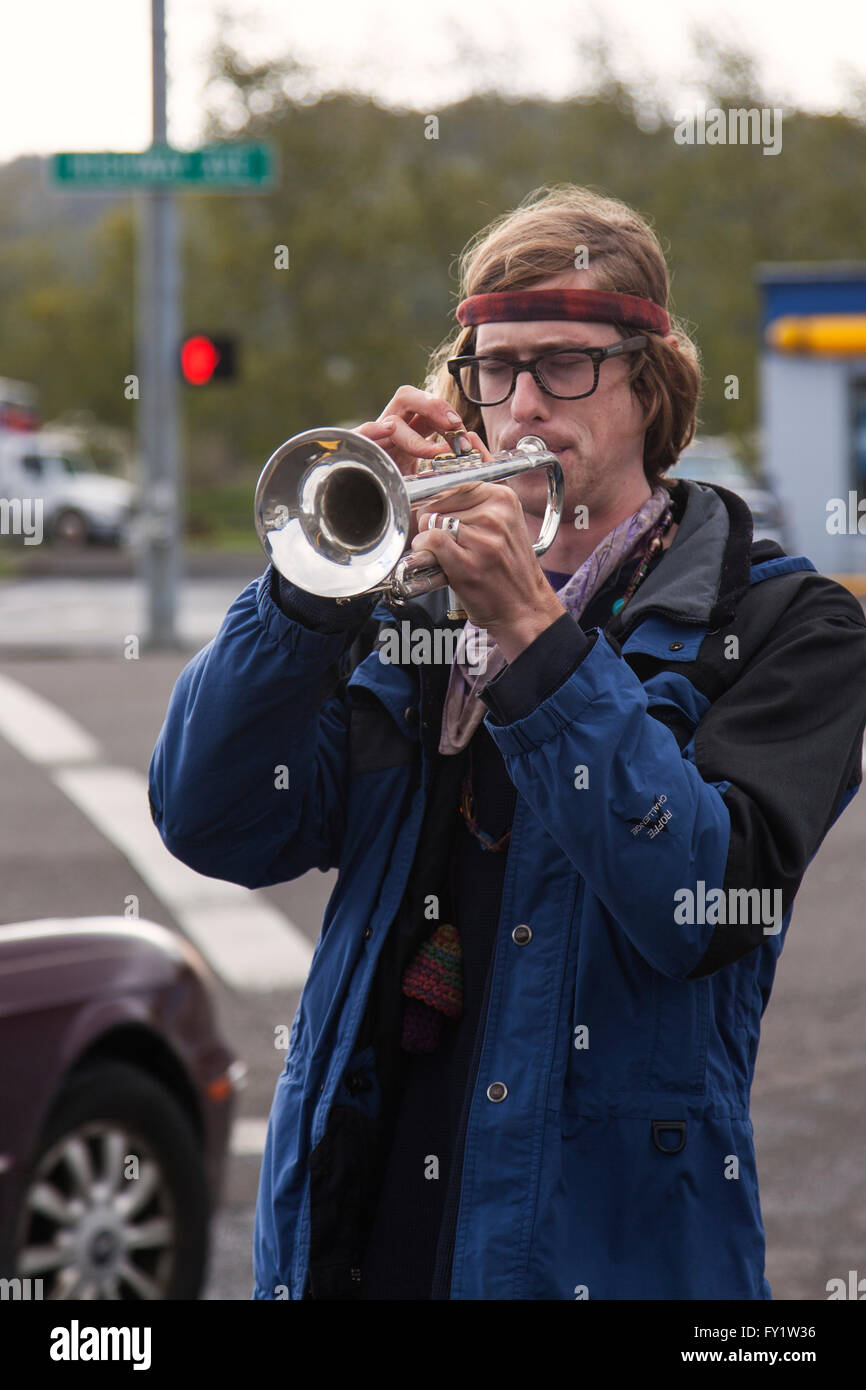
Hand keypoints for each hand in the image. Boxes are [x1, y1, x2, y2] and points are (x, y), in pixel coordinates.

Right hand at [355, 386, 471, 544]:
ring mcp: (373, 442)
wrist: (368, 531)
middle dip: (434, 406)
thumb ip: (450, 470)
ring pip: (393, 416)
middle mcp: (389, 433)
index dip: (446, 414)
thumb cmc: (402, 509)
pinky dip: (376, 430)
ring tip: (434, 453)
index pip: (427, 409)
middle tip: (454, 426)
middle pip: (409, 398)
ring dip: (416, 431)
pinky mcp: (355, 453)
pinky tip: (389, 433)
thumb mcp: (430, 487)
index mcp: (408, 435)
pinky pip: (363, 433)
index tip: (463, 433)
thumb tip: (479, 456)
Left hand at [410, 471, 566, 661]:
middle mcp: (495, 514)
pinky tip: (440, 563)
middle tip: (456, 546)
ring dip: (431, 542)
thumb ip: (470, 506)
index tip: (444, 520)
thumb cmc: (508, 570)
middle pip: (438, 504)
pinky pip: (430, 540)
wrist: (524, 607)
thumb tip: (428, 493)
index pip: (452, 484)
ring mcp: (482, 538)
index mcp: (503, 498)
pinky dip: (426, 551)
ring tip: (456, 557)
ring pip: (431, 523)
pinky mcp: (468, 562)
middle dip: (436, 524)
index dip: (440, 504)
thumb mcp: (500, 525)